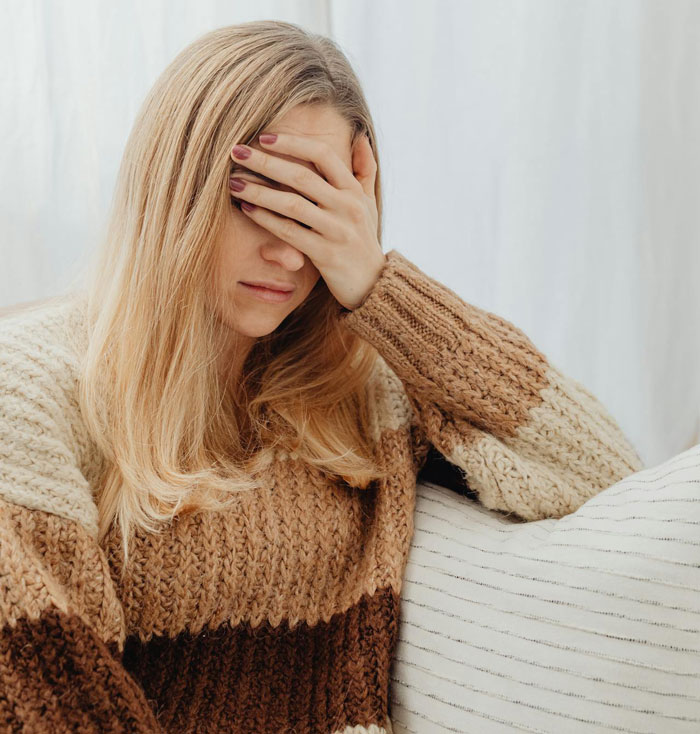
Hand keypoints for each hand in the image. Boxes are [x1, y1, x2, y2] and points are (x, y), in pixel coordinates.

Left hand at [228, 133, 385, 310]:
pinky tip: (246, 209)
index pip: (323, 155)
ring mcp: (336, 231)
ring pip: (291, 204)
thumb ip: (365, 170)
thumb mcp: (370, 204)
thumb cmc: (365, 241)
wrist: (374, 284)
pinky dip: (266, 219)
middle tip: (236, 151)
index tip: (264, 137)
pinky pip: (289, 232)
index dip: (293, 143)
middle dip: (265, 162)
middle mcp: (347, 208)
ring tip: (233, 182)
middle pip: (301, 176)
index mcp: (354, 191)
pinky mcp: (325, 254)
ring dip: (259, 191)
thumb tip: (359, 137)